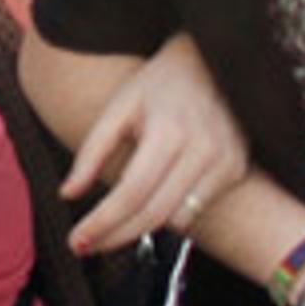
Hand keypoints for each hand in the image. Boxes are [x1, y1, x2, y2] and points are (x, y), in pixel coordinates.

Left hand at [58, 34, 247, 254]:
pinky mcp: (237, 169)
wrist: (213, 59)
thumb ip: (92, 150)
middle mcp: (202, 150)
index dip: (102, 222)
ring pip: (176, 219)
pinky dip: (169, 215)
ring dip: (140, 229)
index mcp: (168, 131)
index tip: (77, 242)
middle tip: (87, 247)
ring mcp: (225, 162)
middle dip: (115, 236)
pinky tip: (148, 206)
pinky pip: (196, 210)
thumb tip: (67, 194)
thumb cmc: (158, 83)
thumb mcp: (118, 107)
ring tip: (112, 226)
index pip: (131, 192)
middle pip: (153, 213)